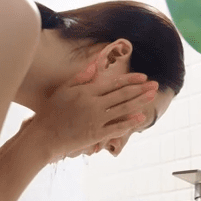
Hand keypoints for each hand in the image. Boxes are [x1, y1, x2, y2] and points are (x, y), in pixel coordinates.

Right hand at [29, 62, 158, 160]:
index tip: (143, 77)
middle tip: (155, 85)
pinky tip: (140, 117)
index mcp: (86, 91)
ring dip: (140, 102)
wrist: (44, 136)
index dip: (130, 79)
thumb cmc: (51, 112)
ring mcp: (96, 120)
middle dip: (141, 89)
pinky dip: (129, 122)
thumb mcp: (64, 90)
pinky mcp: (96, 134)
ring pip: (123, 109)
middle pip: (122, 94)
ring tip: (152, 96)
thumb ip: (80, 77)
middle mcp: (94, 104)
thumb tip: (95, 65)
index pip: (113, 83)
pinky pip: (116, 127)